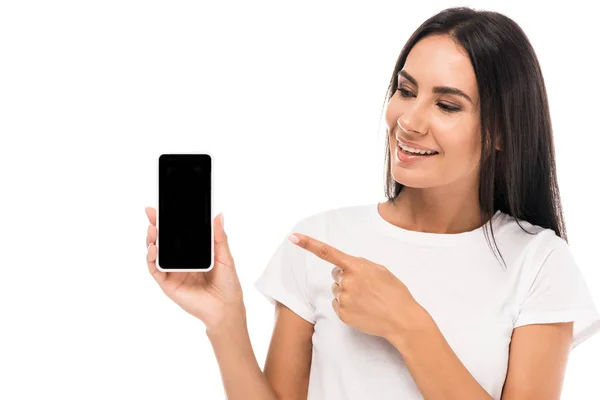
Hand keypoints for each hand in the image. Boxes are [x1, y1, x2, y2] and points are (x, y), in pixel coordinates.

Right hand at [145, 207, 245, 331]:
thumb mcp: (225, 256)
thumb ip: (219, 237)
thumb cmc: (227, 284)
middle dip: (156, 225)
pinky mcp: (167, 284)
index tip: (163, 207)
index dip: (170, 220)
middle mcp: (180, 260)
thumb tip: (219, 215)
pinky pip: (155, 270)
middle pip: (163, 240)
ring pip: (155, 253)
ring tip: (153, 229)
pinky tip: (153, 249)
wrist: (226, 308)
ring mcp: (172, 272)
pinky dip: (151, 259)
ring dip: (151, 240)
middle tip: (152, 212)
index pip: (178, 233)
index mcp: (193, 252)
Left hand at [288, 232, 431, 341]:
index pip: (327, 252)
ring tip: (367, 299)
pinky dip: (347, 306)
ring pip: (337, 290)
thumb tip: (346, 264)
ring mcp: (343, 299)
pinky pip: (337, 304)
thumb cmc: (395, 293)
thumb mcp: (381, 270)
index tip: (292, 237)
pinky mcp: (341, 314)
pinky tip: (363, 309)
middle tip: (366, 286)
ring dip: (347, 292)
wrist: (402, 320)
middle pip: (335, 274)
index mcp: (356, 267)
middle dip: (346, 277)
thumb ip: (361, 263)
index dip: (308, 244)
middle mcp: (346, 282)